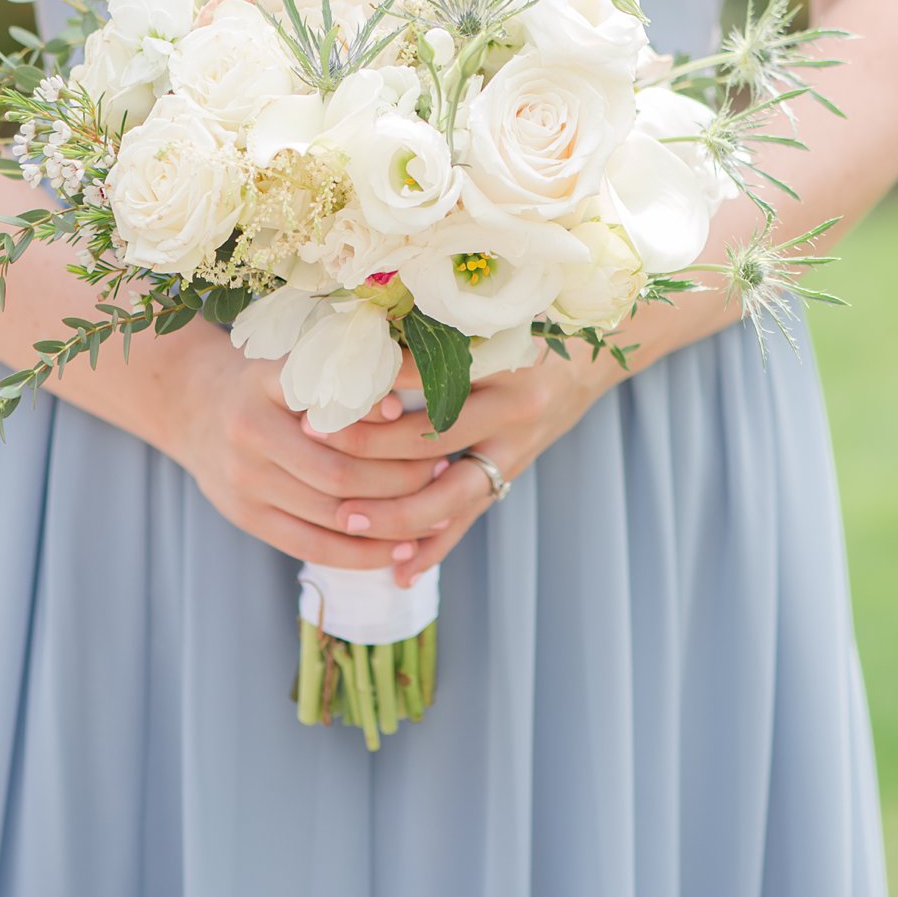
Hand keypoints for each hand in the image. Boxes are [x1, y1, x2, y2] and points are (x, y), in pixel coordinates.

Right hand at [147, 318, 447, 569]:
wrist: (194, 406)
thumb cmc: (268, 379)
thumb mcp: (295, 358)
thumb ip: (341, 371)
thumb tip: (403, 402)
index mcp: (267, 382)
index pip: (333, 406)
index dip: (382, 420)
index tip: (425, 425)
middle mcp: (250, 430)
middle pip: (340, 471)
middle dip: (400, 478)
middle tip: (442, 470)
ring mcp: (244, 480)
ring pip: (332, 514)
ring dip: (391, 519)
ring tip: (435, 512)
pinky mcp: (247, 517)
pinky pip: (313, 546)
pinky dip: (363, 554)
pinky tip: (401, 550)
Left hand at [307, 344, 616, 587]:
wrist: (581, 366)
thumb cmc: (517, 333)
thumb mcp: (480, 324)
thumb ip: (427, 334)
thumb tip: (351, 343)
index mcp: (501, 358)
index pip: (427, 372)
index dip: (377, 381)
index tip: (326, 385)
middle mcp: (513, 406)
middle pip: (433, 435)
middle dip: (370, 446)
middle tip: (316, 445)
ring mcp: (515, 449)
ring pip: (452, 493)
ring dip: (396, 513)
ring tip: (346, 520)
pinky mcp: (511, 477)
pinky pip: (469, 519)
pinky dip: (435, 547)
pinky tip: (400, 571)